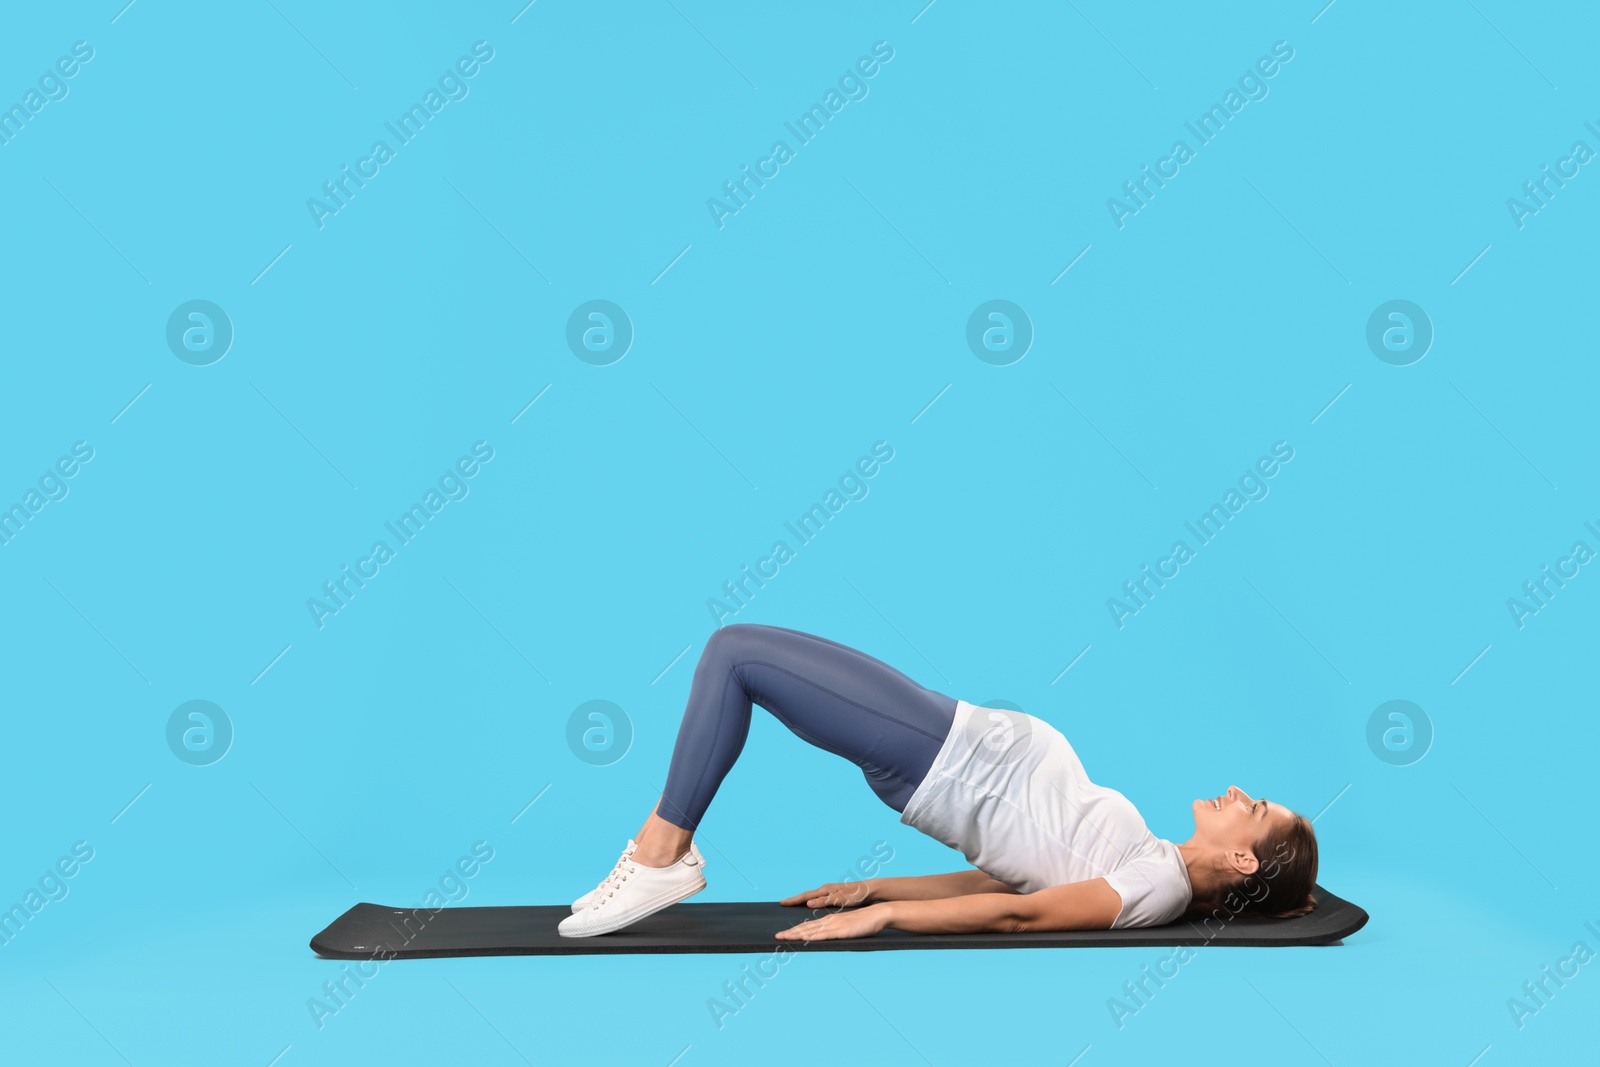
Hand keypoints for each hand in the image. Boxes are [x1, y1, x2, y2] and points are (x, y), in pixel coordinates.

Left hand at [774, 902, 890, 941]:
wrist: (878, 914)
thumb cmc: (865, 922)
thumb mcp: (847, 928)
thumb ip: (838, 932)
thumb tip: (830, 938)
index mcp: (830, 920)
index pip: (809, 926)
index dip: (795, 930)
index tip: (784, 934)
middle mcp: (829, 921)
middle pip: (806, 927)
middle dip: (790, 932)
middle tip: (776, 937)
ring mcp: (834, 925)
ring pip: (811, 931)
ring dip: (796, 934)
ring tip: (783, 937)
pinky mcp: (841, 930)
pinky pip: (824, 934)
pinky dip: (812, 937)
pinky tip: (804, 939)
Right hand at [778, 880, 873, 908]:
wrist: (870, 890)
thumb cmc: (857, 894)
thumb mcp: (841, 899)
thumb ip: (824, 901)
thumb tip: (808, 903)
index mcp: (826, 890)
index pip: (805, 895)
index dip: (794, 900)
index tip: (782, 903)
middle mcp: (826, 890)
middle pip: (806, 896)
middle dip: (794, 900)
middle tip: (782, 904)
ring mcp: (830, 893)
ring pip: (812, 898)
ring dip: (801, 902)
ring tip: (792, 905)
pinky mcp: (835, 898)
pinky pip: (818, 901)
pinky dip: (811, 903)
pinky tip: (809, 907)